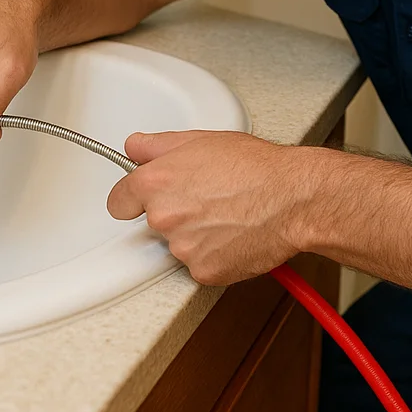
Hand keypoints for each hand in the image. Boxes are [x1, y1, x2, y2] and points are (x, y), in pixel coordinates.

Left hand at [106, 130, 314, 284]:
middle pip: (152, 222)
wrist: (293, 198)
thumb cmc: (256, 167)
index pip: (118, 202)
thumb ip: (157, 145)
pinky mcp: (203, 271)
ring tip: (228, 215)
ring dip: (196, 235)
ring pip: (178, 245)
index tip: (138, 202)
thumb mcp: (202, 140)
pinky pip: (200, 265)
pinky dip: (215, 255)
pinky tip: (235, 235)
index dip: (131, 200)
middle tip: (207, 200)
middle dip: (174, 213)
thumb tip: (134, 148)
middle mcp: (163, 217)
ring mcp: (182, 248)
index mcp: (156, 182)